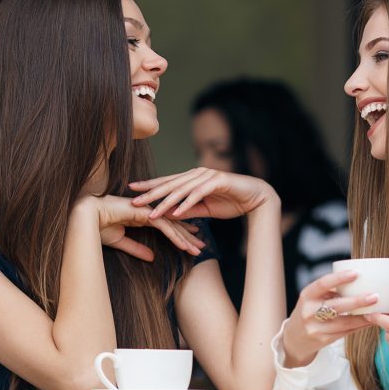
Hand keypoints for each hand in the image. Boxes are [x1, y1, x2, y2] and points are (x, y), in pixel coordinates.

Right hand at [81, 195, 205, 261]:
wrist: (84, 217)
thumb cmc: (97, 227)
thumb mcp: (121, 241)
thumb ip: (136, 248)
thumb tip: (151, 258)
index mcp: (142, 215)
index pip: (166, 225)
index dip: (179, 234)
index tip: (191, 243)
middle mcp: (148, 211)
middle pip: (174, 224)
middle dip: (189, 236)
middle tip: (202, 247)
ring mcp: (147, 210)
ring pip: (173, 225)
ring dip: (186, 239)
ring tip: (198, 250)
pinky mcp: (144, 213)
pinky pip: (164, 226)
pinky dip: (175, 236)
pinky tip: (185, 245)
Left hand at [129, 168, 277, 220]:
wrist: (256, 197)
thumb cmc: (232, 202)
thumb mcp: (205, 209)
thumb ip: (188, 210)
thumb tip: (169, 215)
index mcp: (193, 178)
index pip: (167, 182)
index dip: (149, 186)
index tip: (132, 191)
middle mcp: (198, 174)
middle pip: (169, 184)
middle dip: (150, 193)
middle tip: (133, 200)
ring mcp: (207, 176)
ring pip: (181, 189)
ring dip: (165, 202)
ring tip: (152, 213)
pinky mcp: (218, 182)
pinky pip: (198, 194)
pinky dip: (186, 204)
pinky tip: (175, 213)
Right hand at [282, 269, 376, 366]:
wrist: (294, 339)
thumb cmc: (310, 312)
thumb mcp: (313, 298)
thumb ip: (331, 291)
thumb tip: (361, 280)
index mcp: (307, 295)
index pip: (322, 284)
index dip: (339, 278)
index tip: (357, 273)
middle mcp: (309, 312)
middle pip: (336, 306)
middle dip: (357, 301)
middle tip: (375, 296)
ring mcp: (315, 328)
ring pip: (344, 322)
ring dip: (363, 317)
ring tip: (379, 311)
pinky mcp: (323, 340)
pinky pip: (345, 332)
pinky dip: (359, 326)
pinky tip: (370, 321)